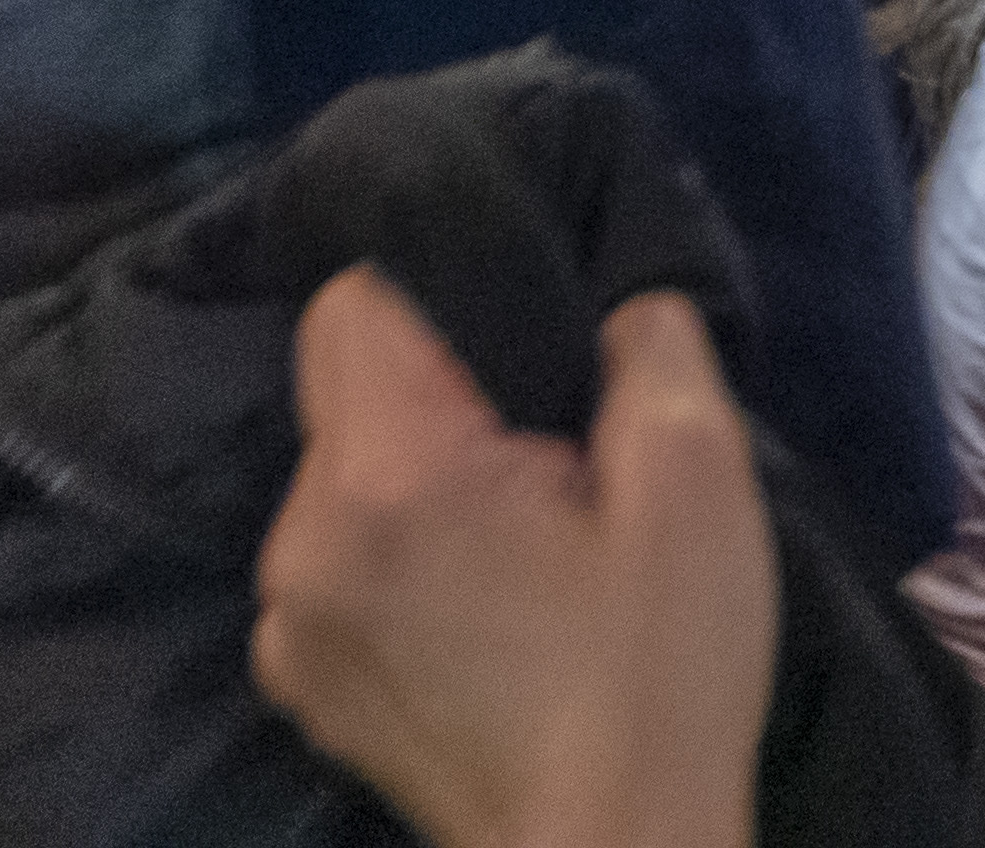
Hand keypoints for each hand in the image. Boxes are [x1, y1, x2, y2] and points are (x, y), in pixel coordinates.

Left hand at [254, 270, 770, 847]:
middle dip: (443, 397)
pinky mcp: (303, 686)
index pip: (353, 305)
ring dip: (417, 484)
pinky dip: (396, 562)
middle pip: (344, 393)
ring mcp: (287, 626)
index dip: (443, 298)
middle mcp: (300, 543)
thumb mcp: (697, 484)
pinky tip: (482, 612)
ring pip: (342, 479)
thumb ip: (650, 351)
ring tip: (521, 547)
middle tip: (551, 461)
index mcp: (387, 476)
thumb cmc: (655, 681)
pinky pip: (335, 564)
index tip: (528, 352)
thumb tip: (613, 306)